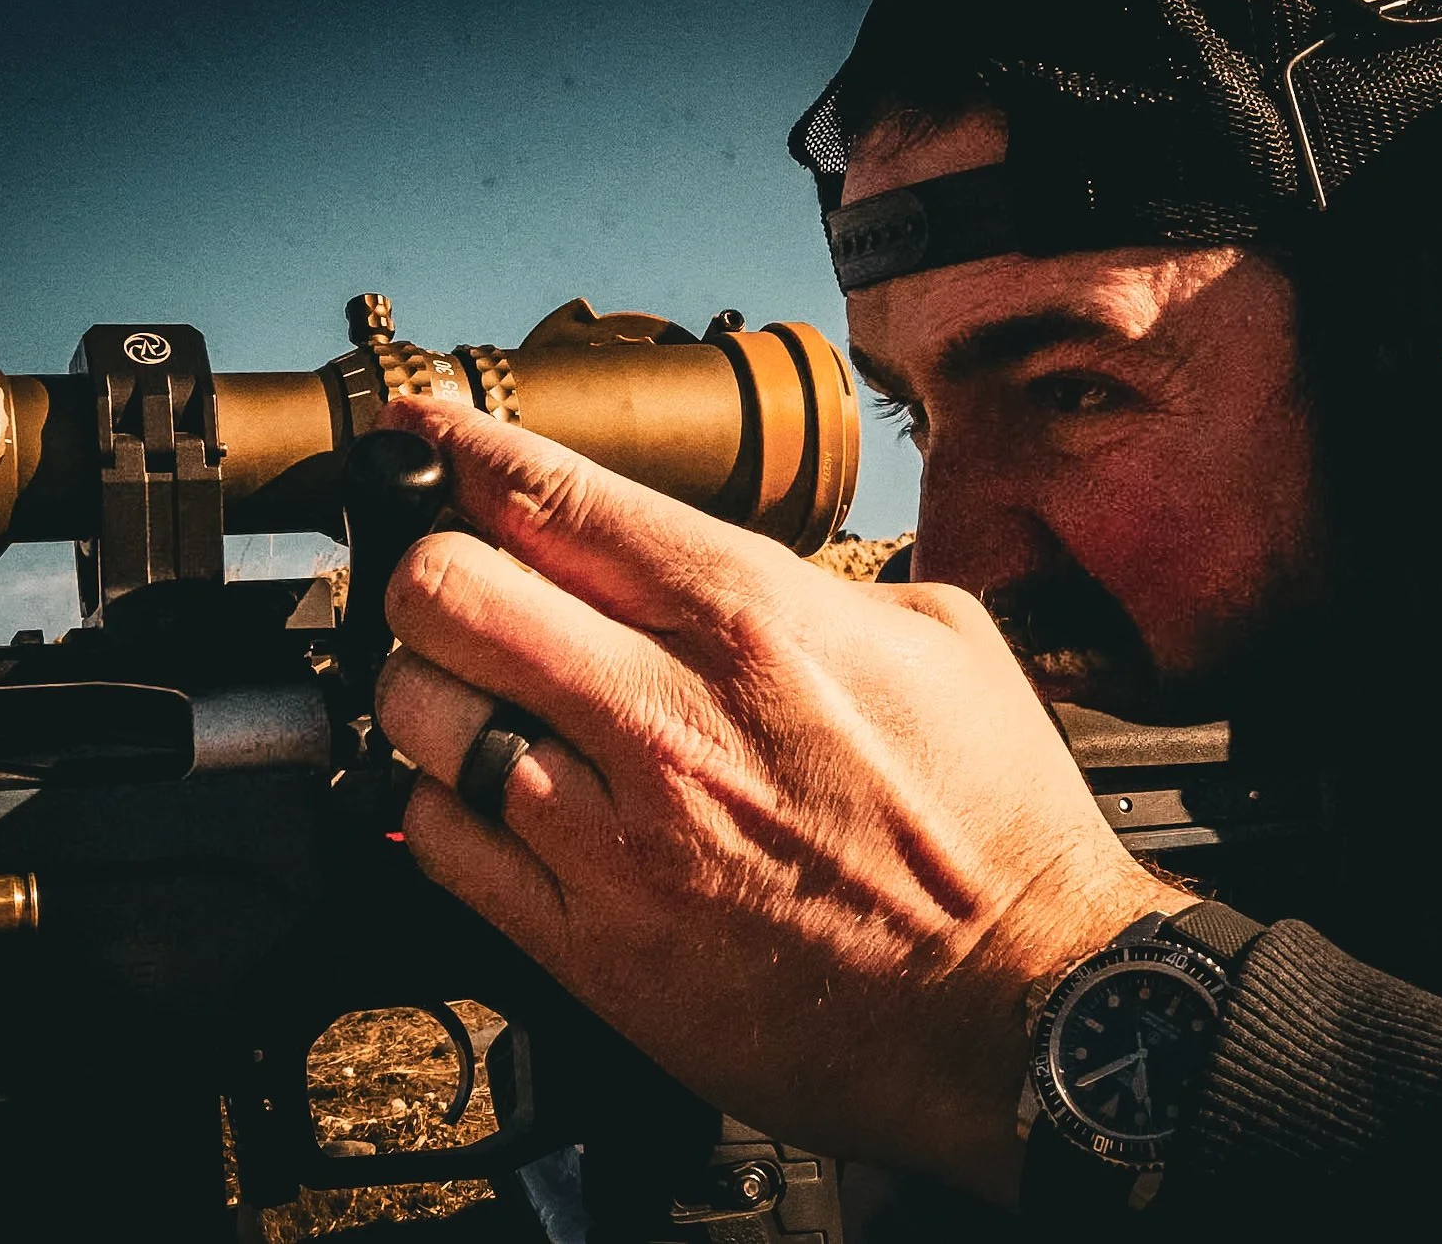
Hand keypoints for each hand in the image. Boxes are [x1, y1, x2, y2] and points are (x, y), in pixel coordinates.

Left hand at [370, 396, 1193, 1206]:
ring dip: (431, 688)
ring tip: (476, 696)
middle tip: (458, 583)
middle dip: (431, 566)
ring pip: (420, 713)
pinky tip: (488, 797)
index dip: (458, 446)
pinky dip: (440, 804)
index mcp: (752, 619)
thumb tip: (692, 562)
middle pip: (446, 591)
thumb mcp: (940, 641)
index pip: (552, 498)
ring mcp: (615, 839)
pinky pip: (439, 844)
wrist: (1022, 1010)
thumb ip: (798, 579)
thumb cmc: (997, 827)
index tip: (421, 430)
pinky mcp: (589, 947)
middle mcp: (666, 716)